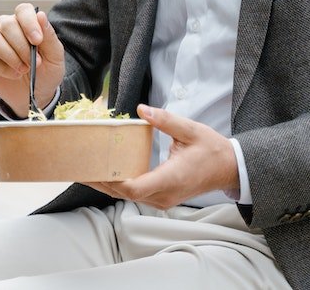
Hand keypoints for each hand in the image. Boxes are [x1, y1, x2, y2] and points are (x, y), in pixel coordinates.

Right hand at [0, 3, 64, 117]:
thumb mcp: (55, 56)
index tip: (37, 41)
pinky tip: (14, 75)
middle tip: (34, 63)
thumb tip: (41, 15)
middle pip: (7, 25)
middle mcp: (5, 26)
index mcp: (25, 21)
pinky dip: (2, 69)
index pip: (23, 10)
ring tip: (24, 69)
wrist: (35, 94)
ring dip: (11, 57)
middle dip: (22, 47)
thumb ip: (49, 36)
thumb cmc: (46, 70)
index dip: (29, 23)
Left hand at [84, 105, 239, 209]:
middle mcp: (165, 194)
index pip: (135, 188)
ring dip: (109, 184)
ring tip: (88, 169)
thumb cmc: (211, 149)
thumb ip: (165, 120)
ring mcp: (163, 199)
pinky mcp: (162, 198)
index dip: (113, 181)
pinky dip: (121, 185)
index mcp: (171, 177)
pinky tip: (108, 173)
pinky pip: (137, 195)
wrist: (229, 169)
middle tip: (80, 166)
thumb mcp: (190, 130)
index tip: (95, 168)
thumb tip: (141, 109)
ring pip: (129, 197)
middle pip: (125, 194)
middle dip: (102, 182)